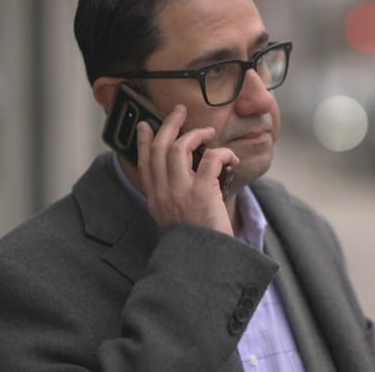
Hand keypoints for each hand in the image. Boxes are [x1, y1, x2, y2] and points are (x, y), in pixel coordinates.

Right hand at [136, 104, 239, 235]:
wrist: (205, 262)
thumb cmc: (197, 242)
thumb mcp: (175, 220)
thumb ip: (173, 199)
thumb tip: (184, 178)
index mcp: (155, 199)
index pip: (144, 163)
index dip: (143, 141)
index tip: (144, 125)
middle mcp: (163, 193)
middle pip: (160, 148)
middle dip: (169, 124)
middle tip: (179, 110)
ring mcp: (181, 192)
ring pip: (180, 147)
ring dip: (196, 134)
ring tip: (208, 131)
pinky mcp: (202, 192)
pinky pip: (211, 158)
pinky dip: (223, 153)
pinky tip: (231, 159)